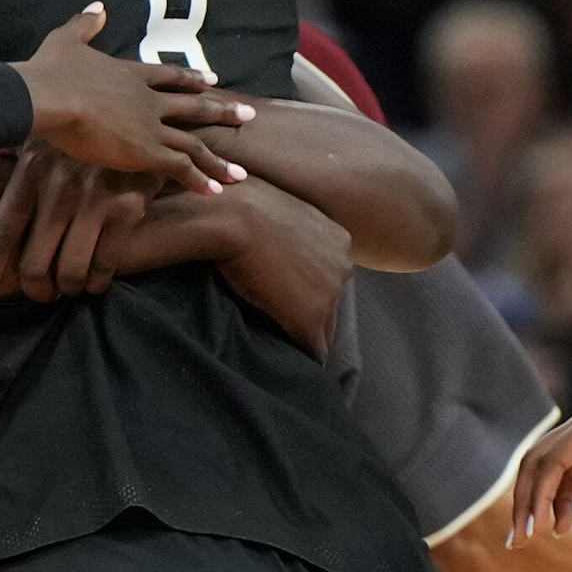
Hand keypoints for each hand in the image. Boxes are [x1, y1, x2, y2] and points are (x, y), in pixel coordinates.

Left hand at [0, 146, 158, 300]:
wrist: (144, 120)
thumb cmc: (84, 137)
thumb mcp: (45, 141)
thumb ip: (18, 168)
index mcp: (32, 167)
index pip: (3, 230)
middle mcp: (59, 185)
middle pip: (34, 262)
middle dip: (36, 289)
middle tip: (41, 293)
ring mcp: (94, 198)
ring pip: (70, 271)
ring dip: (68, 288)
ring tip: (69, 286)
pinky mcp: (126, 208)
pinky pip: (104, 264)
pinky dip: (97, 281)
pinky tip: (95, 280)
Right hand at [14, 5, 251, 186]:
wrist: (50, 95)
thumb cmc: (53, 70)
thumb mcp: (67, 39)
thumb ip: (84, 24)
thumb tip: (97, 6)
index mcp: (131, 74)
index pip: (170, 77)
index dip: (192, 79)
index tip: (213, 80)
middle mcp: (149, 100)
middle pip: (194, 106)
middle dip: (222, 112)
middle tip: (247, 115)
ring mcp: (150, 126)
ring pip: (193, 144)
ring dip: (217, 159)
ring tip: (240, 172)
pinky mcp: (145, 151)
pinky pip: (180, 168)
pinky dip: (200, 179)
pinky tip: (215, 190)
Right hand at [210, 187, 356, 356]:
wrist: (228, 216)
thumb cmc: (239, 205)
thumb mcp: (275, 211)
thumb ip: (285, 231)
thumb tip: (267, 242)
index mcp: (337, 239)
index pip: (330, 277)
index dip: (307, 290)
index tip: (288, 297)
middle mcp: (343, 265)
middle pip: (332, 304)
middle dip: (312, 314)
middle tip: (283, 322)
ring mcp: (330, 293)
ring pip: (325, 329)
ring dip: (305, 336)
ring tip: (285, 348)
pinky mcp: (311, 318)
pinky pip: (313, 351)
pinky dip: (300, 358)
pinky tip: (287, 366)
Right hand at [509, 358, 571, 541]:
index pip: (550, 462)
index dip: (537, 498)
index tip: (534, 533)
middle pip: (536, 464)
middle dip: (524, 501)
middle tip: (520, 542)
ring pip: (548, 468)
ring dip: (537, 501)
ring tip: (534, 539)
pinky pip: (569, 472)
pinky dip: (560, 497)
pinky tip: (563, 524)